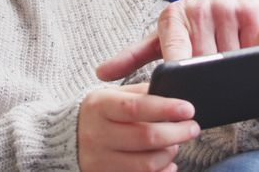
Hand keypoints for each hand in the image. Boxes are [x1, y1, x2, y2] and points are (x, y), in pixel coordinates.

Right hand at [78, 83, 199, 171]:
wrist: (65, 138)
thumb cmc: (99, 113)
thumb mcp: (112, 95)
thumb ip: (141, 94)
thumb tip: (175, 94)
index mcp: (100, 106)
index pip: (137, 107)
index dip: (166, 108)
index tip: (188, 108)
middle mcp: (97, 134)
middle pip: (146, 137)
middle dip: (177, 133)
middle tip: (192, 127)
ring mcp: (100, 160)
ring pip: (148, 163)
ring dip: (170, 153)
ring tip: (175, 143)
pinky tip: (167, 162)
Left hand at [96, 0, 258, 80]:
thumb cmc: (198, 15)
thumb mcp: (165, 32)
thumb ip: (134, 56)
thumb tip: (100, 74)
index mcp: (173, 18)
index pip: (174, 56)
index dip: (181, 78)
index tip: (184, 96)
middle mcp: (198, 10)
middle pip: (205, 64)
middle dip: (210, 79)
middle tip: (212, 90)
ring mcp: (226, 9)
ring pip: (231, 59)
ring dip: (233, 71)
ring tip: (232, 74)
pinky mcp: (252, 11)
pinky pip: (253, 47)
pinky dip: (253, 58)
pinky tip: (251, 59)